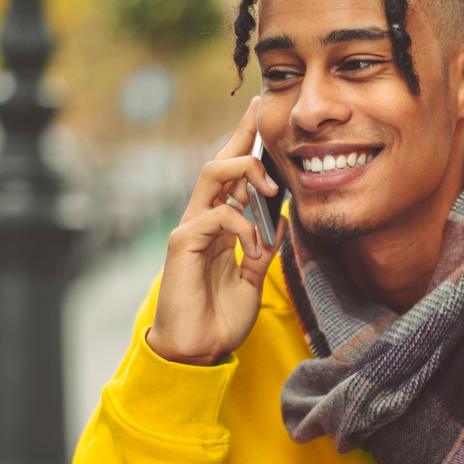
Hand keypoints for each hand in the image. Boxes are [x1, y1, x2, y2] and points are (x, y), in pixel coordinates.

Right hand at [147, 98, 286, 364]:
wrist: (196, 350)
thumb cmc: (219, 318)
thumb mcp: (252, 279)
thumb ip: (263, 249)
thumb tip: (281, 222)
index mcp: (219, 226)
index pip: (233, 177)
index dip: (245, 145)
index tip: (262, 116)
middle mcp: (202, 220)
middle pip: (218, 163)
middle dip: (241, 135)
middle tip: (262, 113)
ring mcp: (190, 229)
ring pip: (212, 176)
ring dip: (246, 172)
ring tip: (271, 187)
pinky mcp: (183, 244)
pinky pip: (216, 217)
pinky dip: (242, 226)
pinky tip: (253, 247)